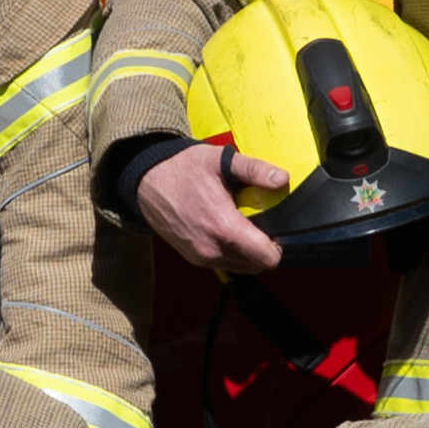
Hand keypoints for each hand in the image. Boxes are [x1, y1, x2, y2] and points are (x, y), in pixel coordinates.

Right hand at [131, 139, 288, 274]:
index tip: (273, 227)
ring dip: (246, 252)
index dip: (277, 245)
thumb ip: (254, 170)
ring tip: (238, 224)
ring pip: (240, 267)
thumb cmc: (183, 168)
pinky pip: (223, 264)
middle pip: (257, 265)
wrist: (145, 181)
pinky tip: (222, 228)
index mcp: (224, 227)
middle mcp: (212, 249)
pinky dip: (230, 252)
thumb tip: (282, 178)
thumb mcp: (220, 161)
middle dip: (262, 247)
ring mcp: (201, 257)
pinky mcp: (192, 258)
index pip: (267, 258)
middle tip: (256, 222)